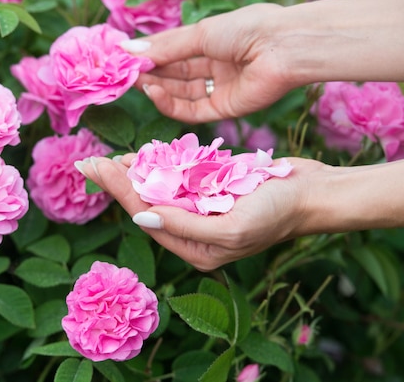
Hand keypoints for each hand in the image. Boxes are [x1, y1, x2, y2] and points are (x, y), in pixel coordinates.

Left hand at [81, 155, 326, 270]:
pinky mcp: (215, 189)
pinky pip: (183, 177)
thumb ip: (182, 225)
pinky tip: (148, 154)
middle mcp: (195, 231)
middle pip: (148, 203)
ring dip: (140, 172)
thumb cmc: (277, 214)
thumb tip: (141, 215)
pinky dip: (165, 165)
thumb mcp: (228, 228)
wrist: (312, 193)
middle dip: (121, 183)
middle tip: (92, 162)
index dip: (118, 191)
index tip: (95, 167)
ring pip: (162, 189)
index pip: (146, 216)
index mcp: (195, 248)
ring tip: (114, 158)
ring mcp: (204, 208)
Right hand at [122, 3, 296, 123]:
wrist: (281, 48)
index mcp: (212, 42)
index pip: (174, 51)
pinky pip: (191, 110)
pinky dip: (170, 104)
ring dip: (156, 88)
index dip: (150, 55)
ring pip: (180, 93)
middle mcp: (215, 66)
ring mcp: (219, 89)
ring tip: (135, 81)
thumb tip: (128, 49)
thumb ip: (165, 47)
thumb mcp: (199, 34)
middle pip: (175, 74)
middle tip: (125, 72)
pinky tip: (153, 92)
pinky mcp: (224, 109)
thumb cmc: (245, 29)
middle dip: (150, 73)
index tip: (124, 57)